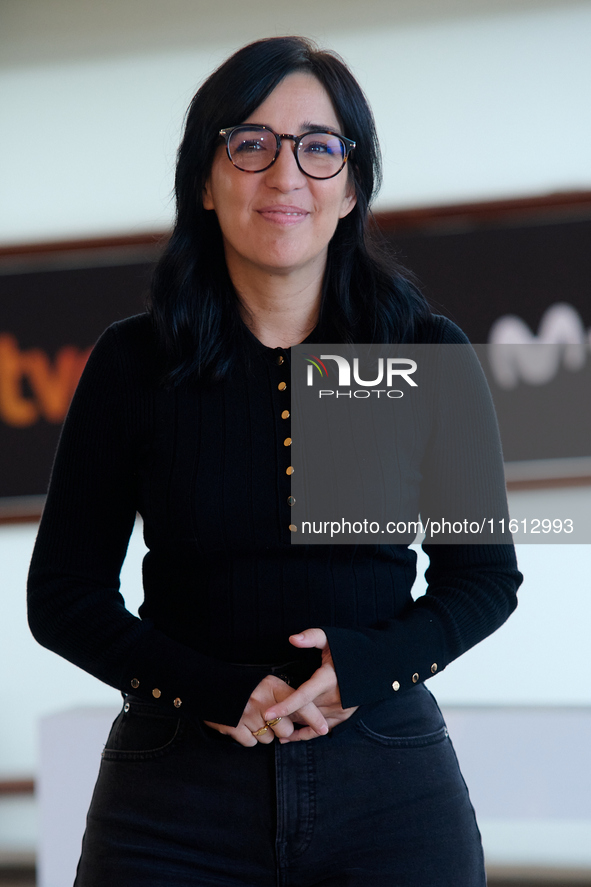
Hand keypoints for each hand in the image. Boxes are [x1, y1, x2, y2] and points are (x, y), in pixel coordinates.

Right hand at [204, 673, 328, 747]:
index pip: (300, 704)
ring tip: (253, 718)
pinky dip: (248, 737)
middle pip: (285, 729)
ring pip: (269, 739)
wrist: (211, 685)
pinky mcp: (234, 728)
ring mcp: (248, 716)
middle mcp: (263, 702)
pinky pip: (251, 743)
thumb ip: (283, 696)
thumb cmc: (244, 685)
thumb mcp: (266, 682)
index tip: (324, 729)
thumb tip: (301, 714)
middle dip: (280, 728)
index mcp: (273, 687)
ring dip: (263, 733)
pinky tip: (242, 724)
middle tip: (269, 717)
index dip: (314, 718)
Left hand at [263, 628, 357, 741]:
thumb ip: (312, 637)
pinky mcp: (344, 716)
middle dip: (284, 714)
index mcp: (329, 679)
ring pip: (311, 721)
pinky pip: (322, 730)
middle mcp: (335, 697)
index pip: (304, 696)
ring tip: (271, 725)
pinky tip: (290, 737)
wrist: (378, 663)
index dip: (285, 706)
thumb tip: (292, 639)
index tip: (267, 713)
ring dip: (293, 723)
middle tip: (262, 715)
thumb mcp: (332, 638)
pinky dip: (306, 734)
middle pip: (304, 711)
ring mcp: (341, 709)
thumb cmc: (352, 648)